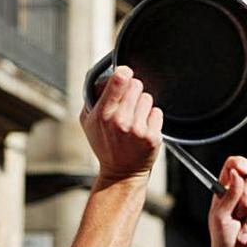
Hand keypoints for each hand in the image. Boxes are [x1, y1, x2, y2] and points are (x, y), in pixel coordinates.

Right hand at [81, 66, 162, 184]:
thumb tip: (106, 77)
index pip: (119, 80)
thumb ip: (94, 97)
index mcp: (102, 114)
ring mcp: (137, 129)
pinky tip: (143, 128)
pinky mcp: (152, 136)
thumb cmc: (105, 145)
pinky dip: (152, 118)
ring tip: (134, 119)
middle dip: (133, 91)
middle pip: (136, 84)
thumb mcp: (88, 122)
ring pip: (148, 98)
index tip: (125, 75)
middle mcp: (120, 121)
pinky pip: (157, 112)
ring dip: (143, 105)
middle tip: (127, 106)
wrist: (121, 173)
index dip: (124, 73)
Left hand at [207, 156, 246, 246]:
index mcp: (225, 194)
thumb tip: (235, 173)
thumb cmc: (223, 245)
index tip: (243, 168)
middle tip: (240, 212)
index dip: (239, 164)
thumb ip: (228, 196)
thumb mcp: (219, 219)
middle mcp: (241, 199)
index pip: (233, 168)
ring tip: (242, 238)